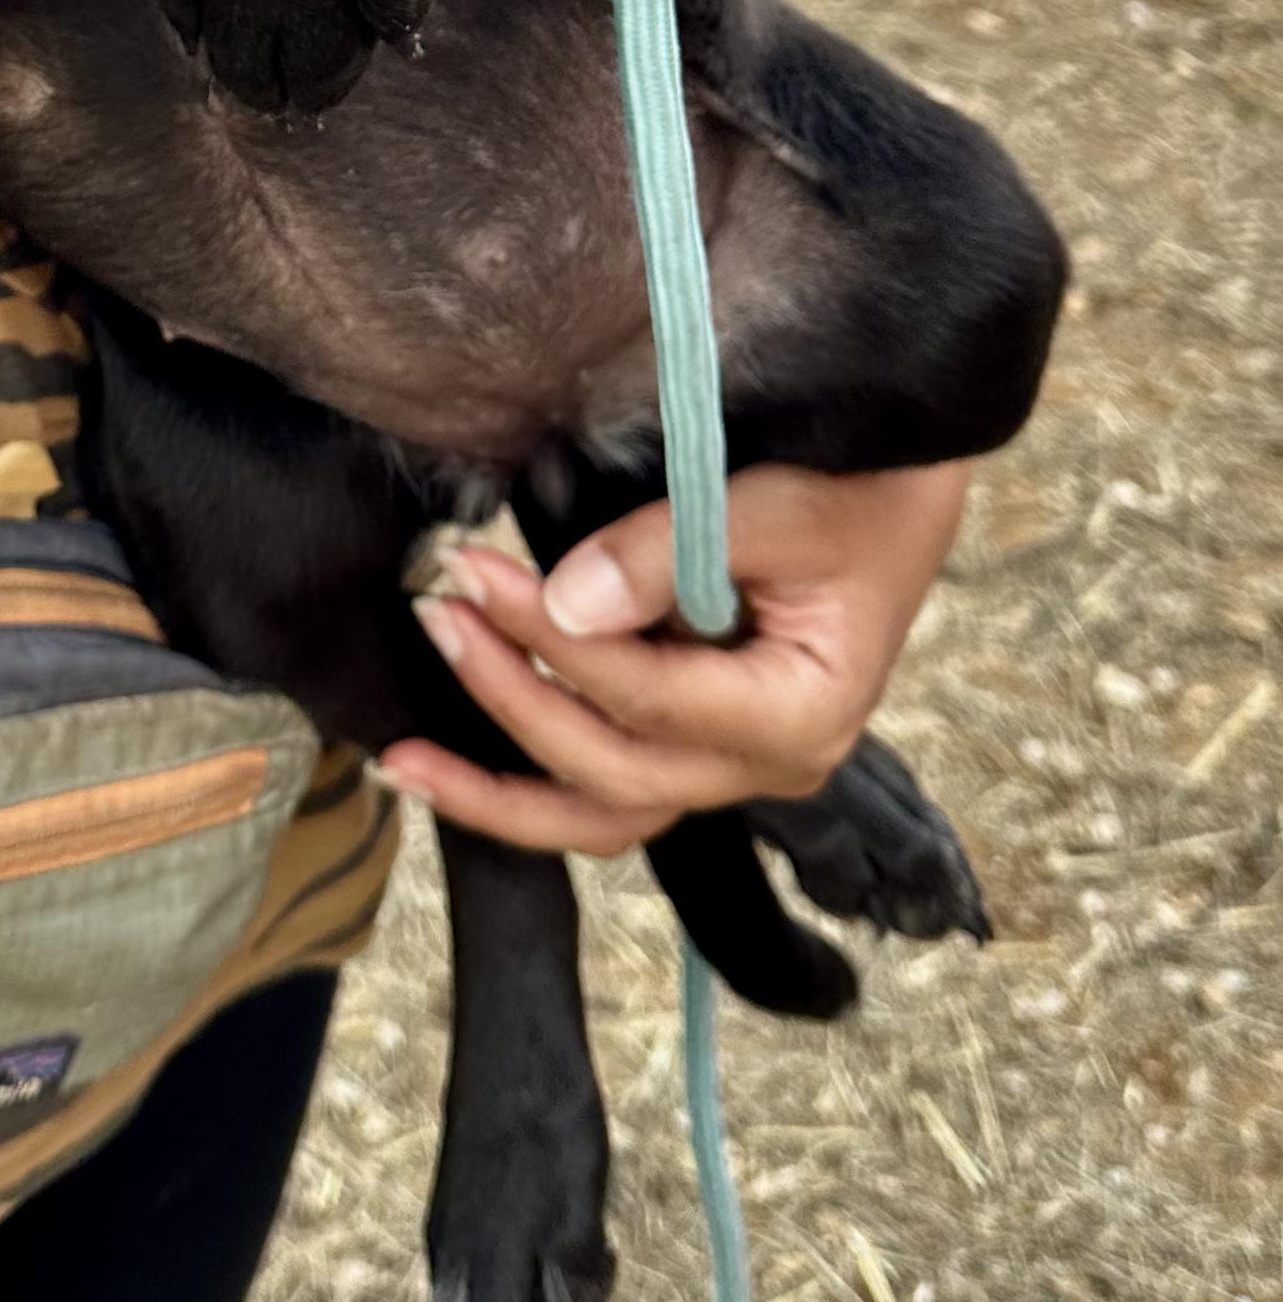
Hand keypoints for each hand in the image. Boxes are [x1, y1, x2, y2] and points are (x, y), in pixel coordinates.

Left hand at [375, 460, 973, 854]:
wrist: (900, 489)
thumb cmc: (855, 489)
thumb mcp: (772, 505)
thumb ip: (669, 553)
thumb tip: (564, 606)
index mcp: (800, 716)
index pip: (650, 700)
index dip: (551, 643)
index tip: (474, 575)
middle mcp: (766, 767)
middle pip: (614, 774)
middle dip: (509, 700)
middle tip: (436, 613)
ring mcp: (729, 766)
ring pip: (601, 812)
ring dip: (499, 790)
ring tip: (401, 760)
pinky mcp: (696, 743)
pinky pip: (605, 781)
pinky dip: (529, 775)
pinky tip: (450, 758)